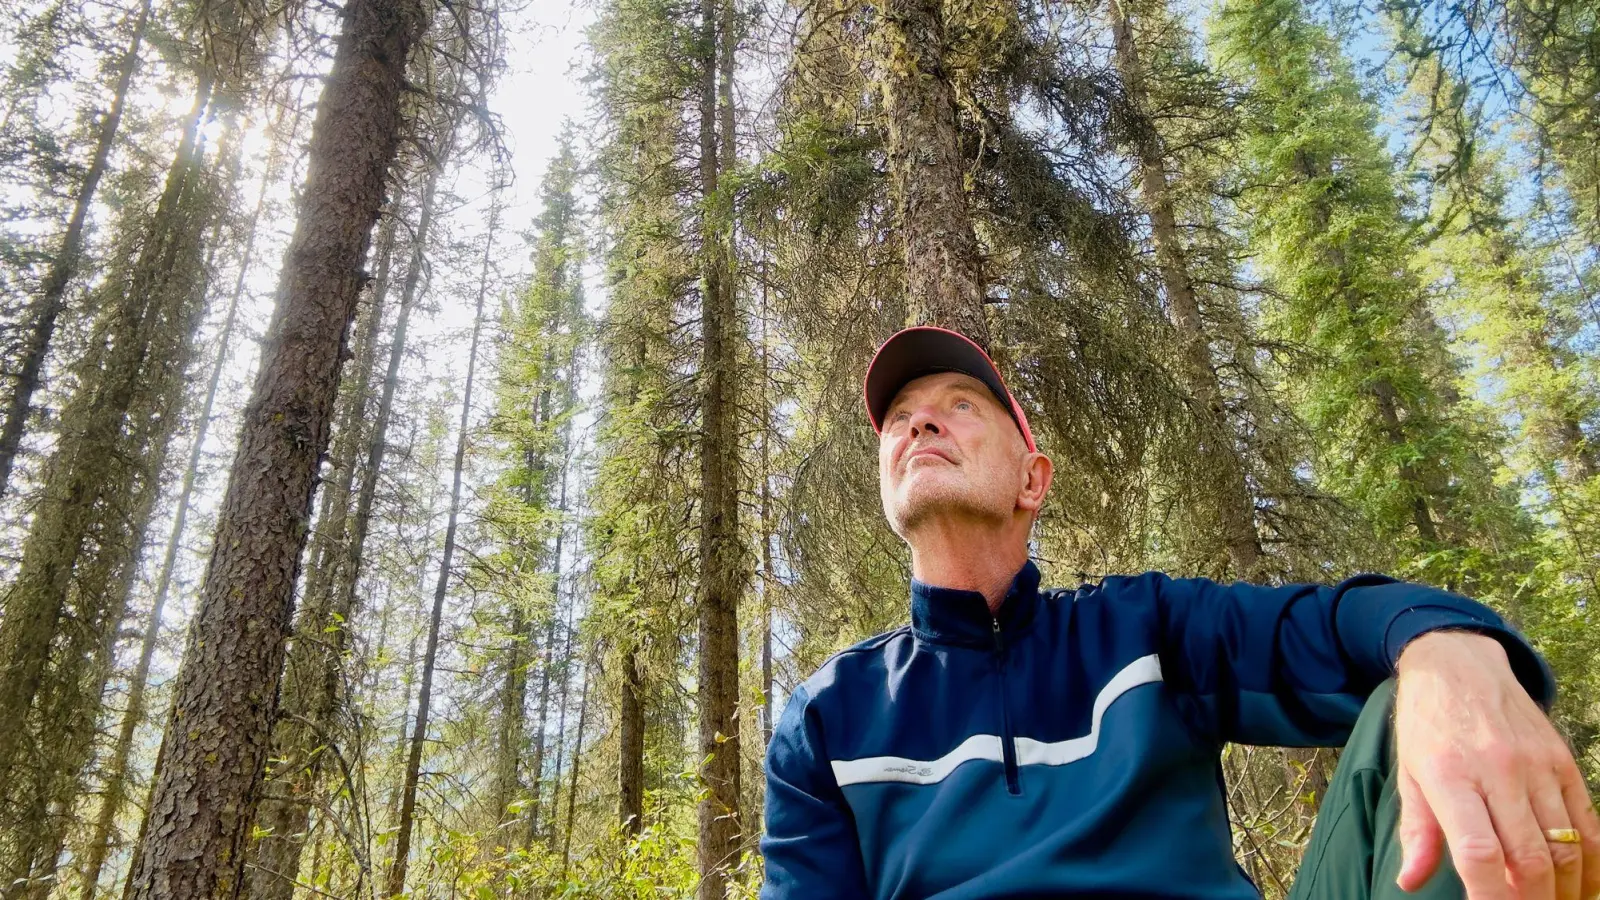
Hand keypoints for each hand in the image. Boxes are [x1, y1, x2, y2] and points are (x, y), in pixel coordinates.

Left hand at [1394, 631, 1599, 899]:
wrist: (1459, 663)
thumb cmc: (1427, 723)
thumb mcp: (1408, 772)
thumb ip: (1417, 831)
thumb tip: (1410, 881)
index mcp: (1450, 775)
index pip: (1479, 851)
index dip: (1490, 896)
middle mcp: (1498, 770)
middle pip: (1531, 857)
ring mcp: (1536, 765)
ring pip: (1566, 845)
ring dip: (1564, 888)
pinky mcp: (1562, 761)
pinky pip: (1587, 822)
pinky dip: (1590, 861)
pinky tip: (1582, 885)